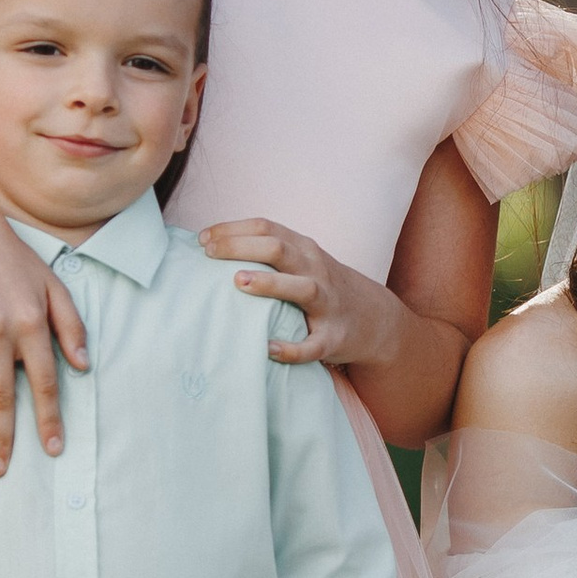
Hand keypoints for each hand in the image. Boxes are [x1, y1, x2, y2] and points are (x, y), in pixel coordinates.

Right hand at [0, 199, 85, 471]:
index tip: (52, 449)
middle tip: (1, 471)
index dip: (48, 418)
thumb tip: (84, 367)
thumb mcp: (54, 286)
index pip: (43, 381)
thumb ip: (71, 326)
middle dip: (2, 437)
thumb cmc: (17, 264)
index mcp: (30, 322)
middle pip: (1, 394)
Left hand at [202, 221, 399, 373]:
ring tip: (238, 282)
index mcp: (304, 249)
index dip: (232, 230)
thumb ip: (267, 251)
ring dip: (269, 284)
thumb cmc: (321, 285)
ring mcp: (327, 304)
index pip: (266, 228)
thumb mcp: (301, 260)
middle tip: (209, 255)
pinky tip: (268, 348)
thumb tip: (210, 246)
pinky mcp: (333, 338)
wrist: (374, 318)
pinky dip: (291, 349)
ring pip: (300, 288)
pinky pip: (312, 345)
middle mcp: (316, 270)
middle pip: (278, 249)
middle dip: (241, 248)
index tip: (202, 240)